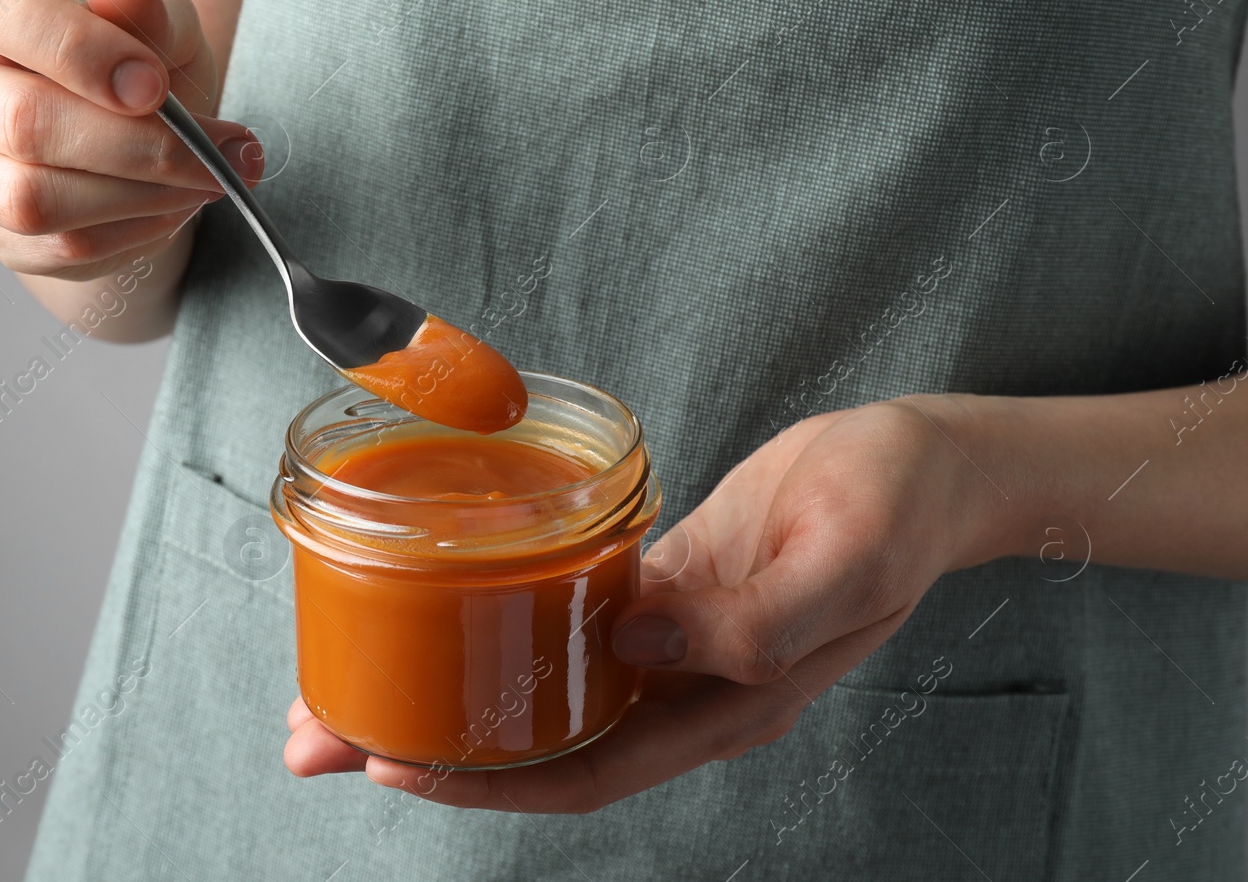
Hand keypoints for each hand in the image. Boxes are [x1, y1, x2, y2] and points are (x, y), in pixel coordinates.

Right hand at [0, 0, 262, 281]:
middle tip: (216, 152)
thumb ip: (149, 5)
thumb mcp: (158, 16)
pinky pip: (58, 248)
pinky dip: (133, 231)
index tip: (157, 85)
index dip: (79, 50)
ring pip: (34, 201)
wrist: (122, 124)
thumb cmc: (131, 56)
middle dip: (138, 145)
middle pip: (20, 124)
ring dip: (142, 197)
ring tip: (207, 179)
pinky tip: (175, 205)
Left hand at [283, 395, 1014, 810]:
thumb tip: (632, 645)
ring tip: (351, 678)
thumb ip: (748, 620)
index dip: (488, 782)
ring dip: (446, 688)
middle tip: (323, 732)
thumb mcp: (841, 556)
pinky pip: (563, 621)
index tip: (396, 765)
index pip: (585, 770)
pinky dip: (494, 624)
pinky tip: (440, 609)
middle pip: (538, 744)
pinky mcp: (658, 589)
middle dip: (430, 748)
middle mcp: (682, 687)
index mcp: (725, 701)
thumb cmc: (893, 504)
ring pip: (538, 686)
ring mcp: (667, 641)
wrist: (924, 463)